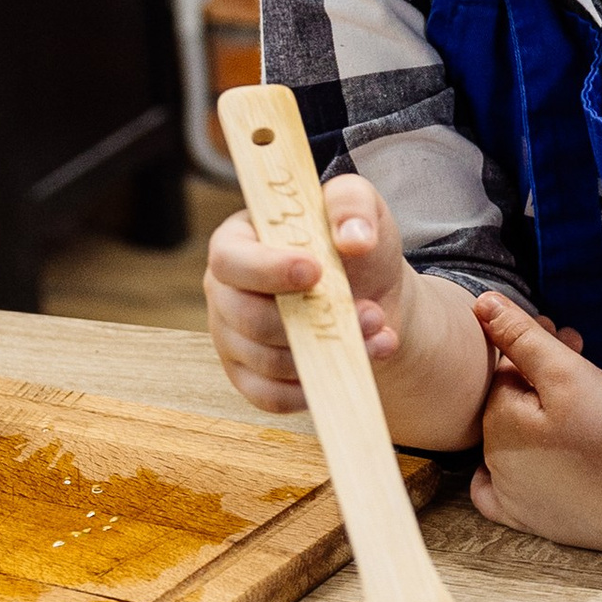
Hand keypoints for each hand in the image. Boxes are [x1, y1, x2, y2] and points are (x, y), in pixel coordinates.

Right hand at [204, 173, 411, 414]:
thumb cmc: (353, 245)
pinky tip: (351, 366)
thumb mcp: (359, 207)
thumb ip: (352, 204)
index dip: (266, 269)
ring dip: (325, 353)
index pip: (229, 259)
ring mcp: (231, 337)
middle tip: (369, 313)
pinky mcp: (248, 377)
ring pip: (264, 360)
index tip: (314, 271)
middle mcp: (223, 291)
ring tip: (378, 335)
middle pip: (245, 317)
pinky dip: (311, 390)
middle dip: (311, 320)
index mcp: (237, 241)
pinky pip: (268, 396)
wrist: (372, 295)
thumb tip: (354, 239)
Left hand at [469, 293, 601, 553]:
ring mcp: (506, 494)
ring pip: (508, 439)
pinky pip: (494, 492)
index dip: (533, 348)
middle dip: (535, 376)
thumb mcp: (569, 373)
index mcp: (498, 421)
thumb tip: (480, 302)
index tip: (567, 336)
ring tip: (573, 400)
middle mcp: (492, 460)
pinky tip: (523, 456)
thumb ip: (522, 337)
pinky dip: (500, 473)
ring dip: (532, 413)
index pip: (504, 371)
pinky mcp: (525, 519)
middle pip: (507, 403)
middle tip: (577, 354)